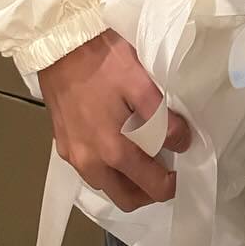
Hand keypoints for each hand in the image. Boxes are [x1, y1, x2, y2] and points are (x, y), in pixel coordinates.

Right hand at [38, 29, 190, 211]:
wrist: (61, 46)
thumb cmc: (104, 61)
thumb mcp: (141, 83)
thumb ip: (161, 120)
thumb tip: (181, 143)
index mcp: (114, 150)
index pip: (149, 186)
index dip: (170, 184)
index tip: (183, 170)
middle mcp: (91, 162)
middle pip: (126, 198)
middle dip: (149, 192)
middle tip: (166, 172)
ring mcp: (74, 156)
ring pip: (106, 187)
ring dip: (127, 183)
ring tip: (145, 159)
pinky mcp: (64, 146)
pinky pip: (90, 172)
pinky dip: (109, 170)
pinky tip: (119, 148)